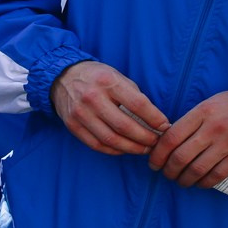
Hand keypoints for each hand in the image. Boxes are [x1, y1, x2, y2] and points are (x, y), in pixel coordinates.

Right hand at [51, 60, 167, 156]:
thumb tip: (154, 120)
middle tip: (157, 142)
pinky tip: (124, 149)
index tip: (165, 127)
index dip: (154, 118)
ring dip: (131, 148)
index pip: (138, 104)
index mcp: (108, 82)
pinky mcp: (72, 125)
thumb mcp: (117, 77)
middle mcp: (92, 98)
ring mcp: (80, 113)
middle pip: (124, 126)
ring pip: (110, 139)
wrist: (62, 77)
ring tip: (144, 149)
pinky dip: (113, 150)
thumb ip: (133, 96)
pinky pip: (95, 144)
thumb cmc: (97, 77)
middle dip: (145, 138)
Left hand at [149, 82, 227, 188]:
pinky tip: (199, 182)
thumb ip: (191, 120)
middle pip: (181, 156)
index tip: (153, 162)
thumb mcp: (211, 103)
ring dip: (184, 179)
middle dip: (168, 170)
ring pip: (198, 169)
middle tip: (165, 173)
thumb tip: (165, 141)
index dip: (157, 154)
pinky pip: (218, 175)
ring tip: (180, 180)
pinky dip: (204, 182)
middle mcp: (216, 127)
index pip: (171, 137)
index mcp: (204, 111)